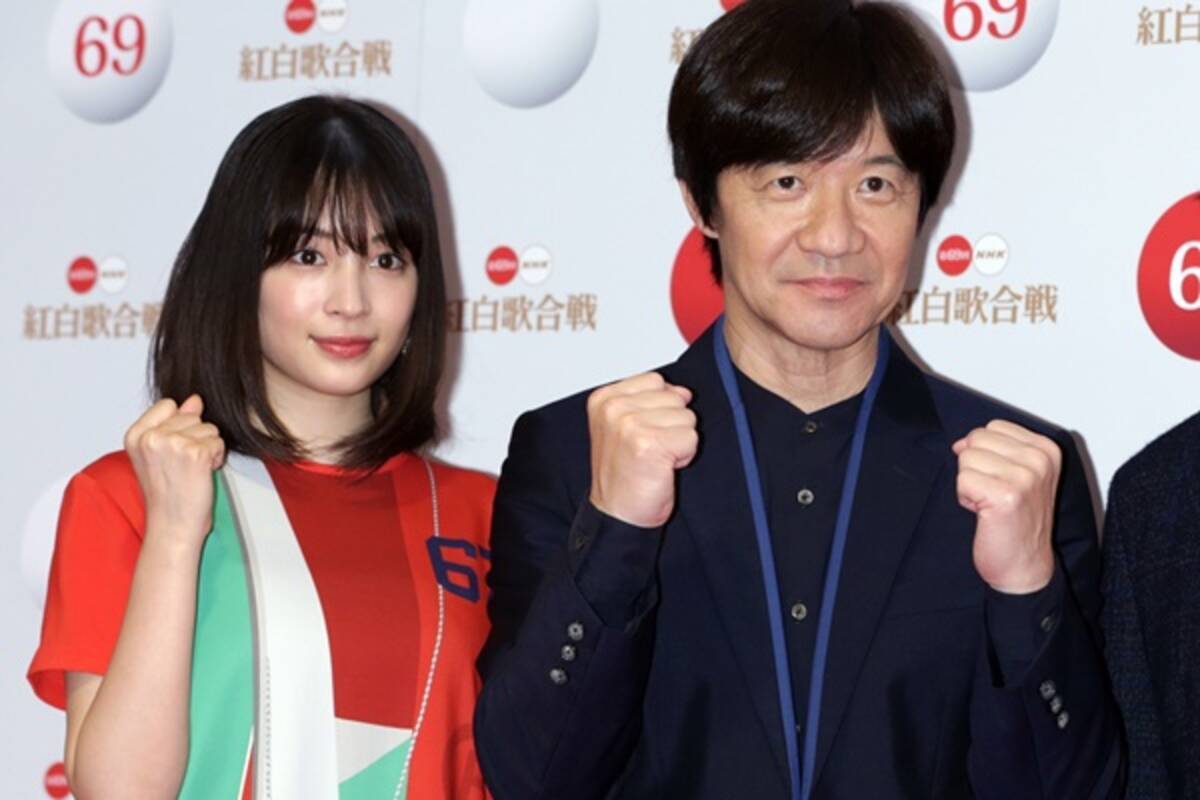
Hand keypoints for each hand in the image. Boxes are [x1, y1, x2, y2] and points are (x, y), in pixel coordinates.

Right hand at [124, 394, 225, 547]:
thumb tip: (194, 399)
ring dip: (208, 448)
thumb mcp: (161, 454)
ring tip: (193, 470)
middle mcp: (151, 437)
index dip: (179, 426)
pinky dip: (216, 458)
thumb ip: (174, 422)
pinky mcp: (194, 453)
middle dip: (196, 438)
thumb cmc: (168, 494)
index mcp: (135, 435)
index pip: (168, 405)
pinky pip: (219, 442)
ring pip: (208, 428)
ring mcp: (172, 443)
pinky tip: (203, 474)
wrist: (172, 525)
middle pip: (192, 416)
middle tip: (184, 466)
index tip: (172, 452)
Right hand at [587, 372, 698, 527]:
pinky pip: (691, 438)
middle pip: (674, 397)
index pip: (655, 380)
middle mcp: (614, 408)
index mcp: (604, 399)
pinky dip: (684, 456)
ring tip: (656, 458)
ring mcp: (630, 424)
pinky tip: (663, 468)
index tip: (642, 433)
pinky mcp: (650, 443)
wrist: (617, 515)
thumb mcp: (625, 426)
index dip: (659, 408)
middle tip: (650, 449)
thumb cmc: (623, 475)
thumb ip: (650, 401)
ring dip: (678, 441)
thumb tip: (683, 391)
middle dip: (671, 425)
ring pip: (686, 416)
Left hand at [953, 420, 1059, 593]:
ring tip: (991, 505)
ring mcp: (1025, 477)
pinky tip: (986, 514)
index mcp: (1046, 450)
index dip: (986, 455)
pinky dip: (966, 499)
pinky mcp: (1006, 496)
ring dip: (970, 484)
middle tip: (995, 495)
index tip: (1003, 481)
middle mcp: (1039, 460)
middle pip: (976, 439)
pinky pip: (962, 480)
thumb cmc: (1018, 523)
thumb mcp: (1016, 475)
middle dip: (976, 468)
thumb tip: (961, 442)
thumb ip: (993, 450)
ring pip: (966, 459)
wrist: (1025, 567)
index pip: (992, 427)